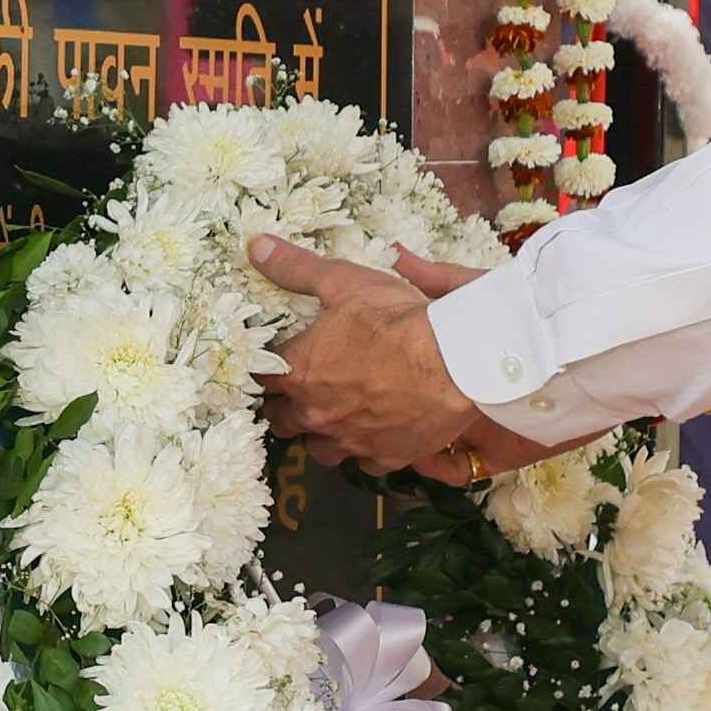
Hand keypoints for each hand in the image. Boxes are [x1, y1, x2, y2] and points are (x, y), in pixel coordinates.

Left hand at [252, 235, 559, 479]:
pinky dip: (365, 450)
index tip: (274, 365)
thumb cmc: (396, 319)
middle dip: (287, 407)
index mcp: (299, 373)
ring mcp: (350, 441)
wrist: (455, 362)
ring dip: (322, 434)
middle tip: (303, 390)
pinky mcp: (385, 458)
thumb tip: (256, 247)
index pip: (260, 380)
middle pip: (282, 422)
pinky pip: (363, 463)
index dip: (265, 371)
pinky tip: (375, 433)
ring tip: (336, 416)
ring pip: (318, 450)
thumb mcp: (343, 281)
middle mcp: (316, 414)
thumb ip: (296, 268)